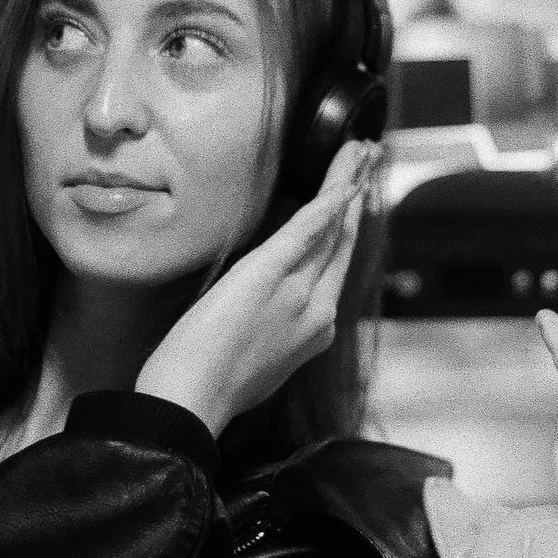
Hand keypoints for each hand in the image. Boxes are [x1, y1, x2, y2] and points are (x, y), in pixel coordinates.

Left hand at [137, 139, 377, 434]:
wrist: (190, 405)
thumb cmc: (207, 392)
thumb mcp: (255, 363)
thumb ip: (273, 333)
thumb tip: (265, 314)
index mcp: (314, 331)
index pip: (336, 268)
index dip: (348, 229)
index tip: (354, 201)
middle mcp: (318, 311)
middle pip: (344, 242)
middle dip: (358, 196)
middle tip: (367, 158)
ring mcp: (297, 293)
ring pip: (333, 228)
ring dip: (348, 184)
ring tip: (360, 151)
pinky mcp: (267, 275)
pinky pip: (307, 230)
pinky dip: (328, 202)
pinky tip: (344, 181)